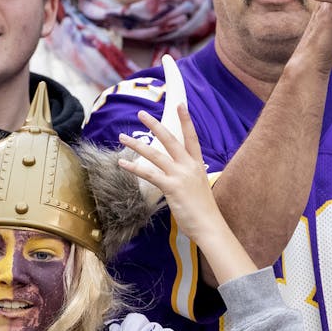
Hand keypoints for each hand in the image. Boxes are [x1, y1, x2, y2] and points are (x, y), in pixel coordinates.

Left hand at [117, 105, 228, 246]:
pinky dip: (133, 168)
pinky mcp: (172, 187)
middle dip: (155, 125)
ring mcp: (180, 175)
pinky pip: (149, 174)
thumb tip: (177, 175)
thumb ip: (188, 177)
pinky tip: (122, 163)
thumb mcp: (199, 187)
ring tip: (123, 136)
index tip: (180, 105)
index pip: (192, 137)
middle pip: (171, 139)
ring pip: (156, 154)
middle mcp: (189, 166)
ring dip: (137, 144)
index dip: (186, 120)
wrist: (209, 225)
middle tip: (141, 114)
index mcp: (197, 165)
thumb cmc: (204, 210)